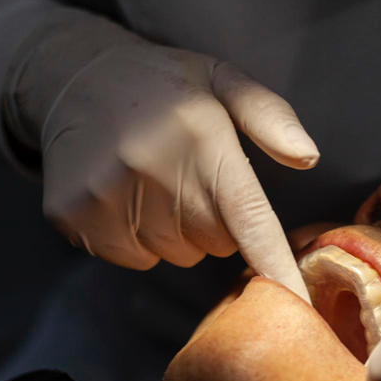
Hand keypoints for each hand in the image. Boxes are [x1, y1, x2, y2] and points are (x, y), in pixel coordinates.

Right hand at [5, 11, 314, 300]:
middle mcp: (153, 168)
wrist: (72, 76)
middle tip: (190, 177)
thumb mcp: (223, 80)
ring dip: (176, 231)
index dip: (276, 267)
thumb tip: (308, 157)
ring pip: (176, 255)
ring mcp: (108, 195)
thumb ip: (270, 117)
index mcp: (201, 137)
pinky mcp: (74, 215)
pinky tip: (127, 196)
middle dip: (214, 221)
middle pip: (216, 244)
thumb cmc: (164, 85)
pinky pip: (134, 258)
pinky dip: (138, 239)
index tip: (298, 303)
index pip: (249, 219)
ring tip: (156, 182)